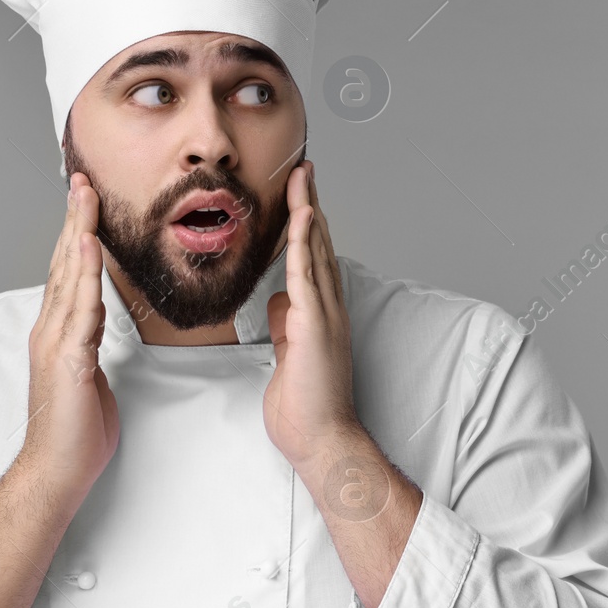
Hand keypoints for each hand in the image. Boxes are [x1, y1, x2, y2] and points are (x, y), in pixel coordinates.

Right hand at [20, 171, 119, 487]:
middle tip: (82, 181)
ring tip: (84, 198)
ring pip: (70, 277)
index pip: (69, 274)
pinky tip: (87, 248)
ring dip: (78, 234)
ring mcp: (56, 343)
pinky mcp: (67, 360)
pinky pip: (79, 310)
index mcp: (58, 334)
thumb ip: (89, 345)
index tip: (84, 203)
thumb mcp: (89, 376)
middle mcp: (51, 331)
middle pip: (65, 264)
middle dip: (74, 220)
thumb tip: (96, 325)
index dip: (76, 236)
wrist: (56, 470)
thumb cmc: (74, 431)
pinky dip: (84, 276)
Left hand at [265, 160, 360, 468]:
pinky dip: (304, 241)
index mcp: (321, 314)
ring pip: (315, 249)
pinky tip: (303, 214)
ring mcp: (326, 314)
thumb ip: (287, 325)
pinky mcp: (315, 324)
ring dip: (308, 209)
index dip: (306, 223)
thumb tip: (277, 302)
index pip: (313, 258)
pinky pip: (308, 273)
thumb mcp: (289, 355)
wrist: (323, 439)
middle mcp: (329, 307)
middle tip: (303, 167)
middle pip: (318, 243)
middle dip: (310, 202)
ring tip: (302, 175)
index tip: (299, 193)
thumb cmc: (306, 407)